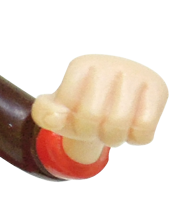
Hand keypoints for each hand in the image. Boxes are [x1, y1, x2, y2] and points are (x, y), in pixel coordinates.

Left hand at [31, 56, 167, 161]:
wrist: (119, 97)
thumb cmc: (86, 105)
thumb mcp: (60, 110)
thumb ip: (44, 113)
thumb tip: (57, 117)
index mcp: (83, 65)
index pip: (67, 108)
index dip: (70, 123)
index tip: (78, 115)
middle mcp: (111, 63)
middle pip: (92, 117)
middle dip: (91, 133)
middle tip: (96, 127)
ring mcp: (136, 74)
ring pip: (119, 124)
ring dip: (113, 138)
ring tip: (112, 130)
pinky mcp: (158, 88)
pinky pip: (143, 129)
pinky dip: (135, 138)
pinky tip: (132, 127)